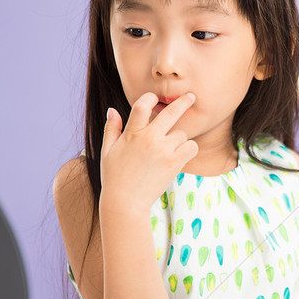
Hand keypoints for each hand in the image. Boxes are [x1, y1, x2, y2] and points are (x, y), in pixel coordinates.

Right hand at [100, 92, 198, 213]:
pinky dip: (189, 149)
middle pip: (171, 112)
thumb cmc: (115, 177)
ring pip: (181, 133)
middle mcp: (149, 138)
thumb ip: (112, 129)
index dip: (150, 98)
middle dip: (183, 102)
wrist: (126, 202)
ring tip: (167, 151)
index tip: (156, 97)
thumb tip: (113, 110)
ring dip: (178, 139)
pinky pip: (191, 146)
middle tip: (190, 96)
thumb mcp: (107, 151)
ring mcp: (163, 150)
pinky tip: (181, 154)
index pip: (142, 105)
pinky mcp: (175, 162)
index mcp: (132, 133)